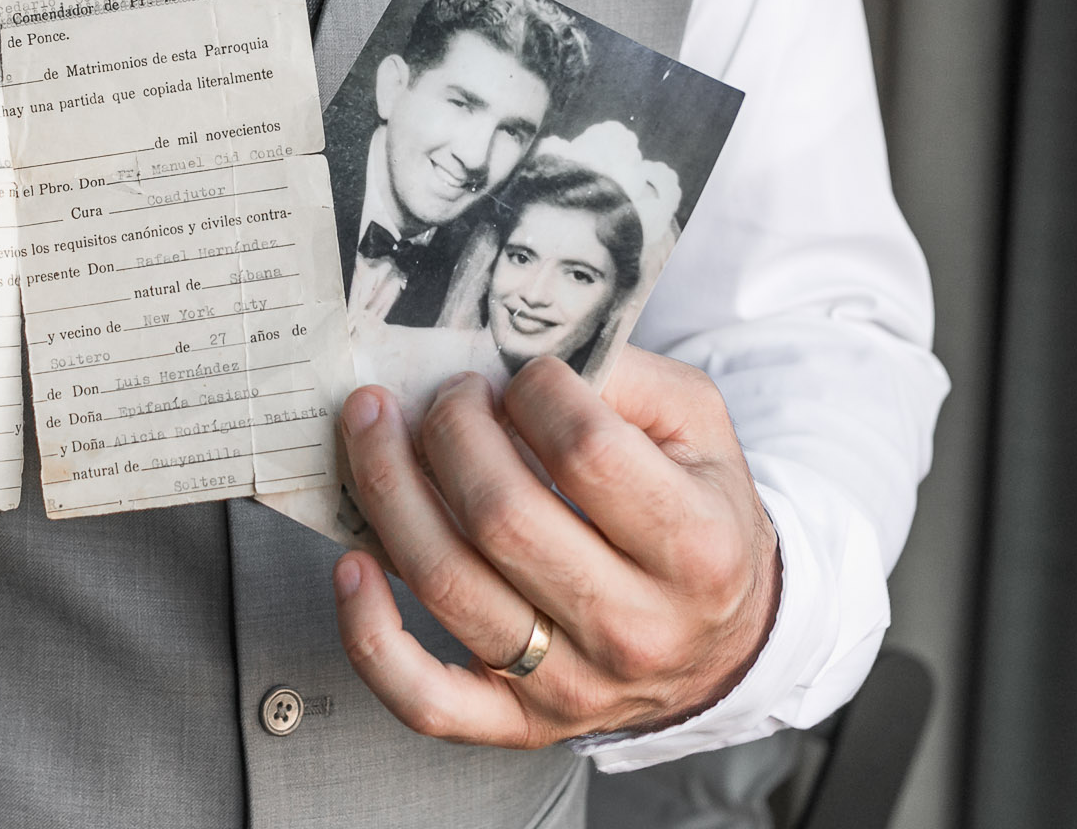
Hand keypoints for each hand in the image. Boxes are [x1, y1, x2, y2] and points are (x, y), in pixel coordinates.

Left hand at [333, 348, 779, 746]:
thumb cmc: (699, 519)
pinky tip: (351, 565)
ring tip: (372, 429)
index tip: (521, 374)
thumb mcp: (698, 429)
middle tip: (442, 394)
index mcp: (696, 546)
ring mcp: (573, 685)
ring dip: (388, 491)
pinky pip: (423, 698)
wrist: (724, 643)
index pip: (587, 451)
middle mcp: (636, 626)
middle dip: (448, 430)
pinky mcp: (519, 723)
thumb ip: (624, 375)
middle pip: (502, 515)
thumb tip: (519, 352)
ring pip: (448, 585)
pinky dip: (370, 635)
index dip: (535, 391)